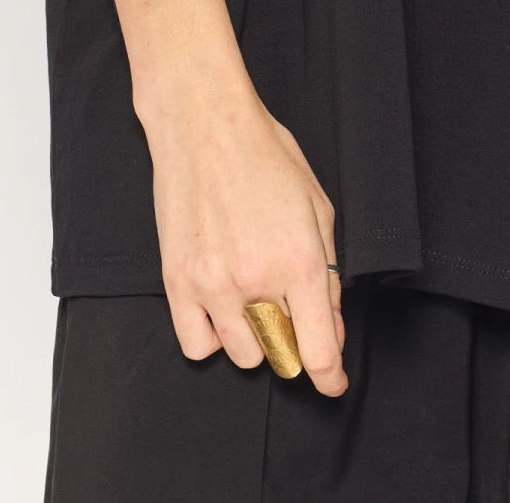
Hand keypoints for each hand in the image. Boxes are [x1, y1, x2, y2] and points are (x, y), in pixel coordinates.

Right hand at [145, 92, 346, 396]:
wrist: (205, 125)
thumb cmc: (265, 155)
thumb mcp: (317, 206)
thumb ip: (329, 273)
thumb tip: (332, 328)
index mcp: (300, 260)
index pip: (318, 349)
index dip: (330, 377)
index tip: (333, 384)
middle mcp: (257, 280)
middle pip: (281, 355)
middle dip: (293, 341)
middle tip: (288, 307)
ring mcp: (213, 285)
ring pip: (242, 355)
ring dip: (254, 336)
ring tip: (252, 293)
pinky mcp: (177, 282)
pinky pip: (197, 345)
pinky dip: (213, 336)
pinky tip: (222, 305)